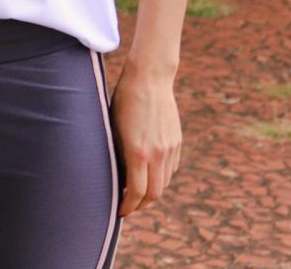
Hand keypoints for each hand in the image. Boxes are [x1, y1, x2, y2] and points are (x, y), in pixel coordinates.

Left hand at [111, 63, 181, 215]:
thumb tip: (119, 178)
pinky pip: (170, 169)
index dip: (127, 206)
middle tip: (127, 207)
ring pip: (163, 183)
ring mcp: (170, 148)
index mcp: (137, 152)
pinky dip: (160, 177)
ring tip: (136, 193)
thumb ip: (119, 155)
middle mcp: (157, 154)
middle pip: (153, 194)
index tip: (119, 211)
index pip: (136, 192)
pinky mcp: (176, 142)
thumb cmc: (122, 101)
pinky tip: (148, 174)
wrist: (148, 79)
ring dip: (151, 193)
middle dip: (140, 205)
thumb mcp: (114, 129)